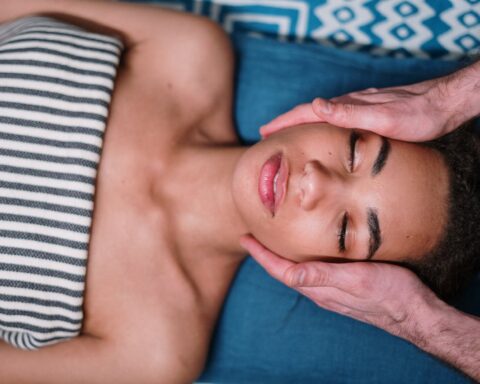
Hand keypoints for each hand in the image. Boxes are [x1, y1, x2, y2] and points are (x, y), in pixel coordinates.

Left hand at [240, 235, 440, 340]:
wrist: (416, 312)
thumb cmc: (390, 293)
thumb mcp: (357, 280)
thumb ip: (324, 276)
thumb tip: (290, 274)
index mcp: (320, 288)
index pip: (280, 270)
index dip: (261, 255)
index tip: (245, 238)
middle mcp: (321, 291)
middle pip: (284, 271)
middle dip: (266, 255)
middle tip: (253, 236)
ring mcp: (332, 291)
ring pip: (297, 272)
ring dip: (280, 257)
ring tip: (271, 241)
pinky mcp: (344, 287)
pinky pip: (312, 273)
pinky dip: (299, 259)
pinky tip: (305, 251)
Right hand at [260, 78, 462, 141]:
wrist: (442, 105)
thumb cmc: (416, 115)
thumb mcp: (383, 118)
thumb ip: (350, 112)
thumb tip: (316, 105)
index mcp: (347, 107)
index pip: (306, 112)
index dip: (283, 122)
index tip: (264, 131)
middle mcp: (349, 105)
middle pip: (309, 112)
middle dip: (285, 123)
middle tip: (266, 134)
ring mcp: (357, 108)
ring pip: (320, 116)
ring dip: (300, 124)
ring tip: (286, 135)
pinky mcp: (366, 114)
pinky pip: (333, 120)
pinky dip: (318, 126)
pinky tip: (320, 133)